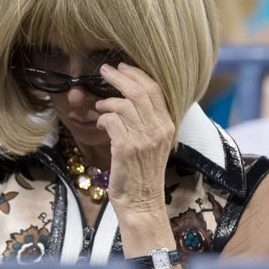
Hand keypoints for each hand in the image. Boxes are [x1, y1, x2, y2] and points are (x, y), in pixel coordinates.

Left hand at [96, 63, 174, 213]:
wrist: (142, 201)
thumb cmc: (143, 172)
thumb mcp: (154, 143)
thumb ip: (147, 120)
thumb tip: (127, 98)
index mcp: (167, 125)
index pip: (155, 89)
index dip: (137, 74)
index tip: (122, 67)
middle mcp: (159, 129)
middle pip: (139, 91)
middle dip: (119, 76)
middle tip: (105, 70)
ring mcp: (144, 139)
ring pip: (124, 104)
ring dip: (107, 101)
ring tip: (100, 105)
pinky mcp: (127, 148)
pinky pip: (112, 120)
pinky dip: (103, 118)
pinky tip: (100, 123)